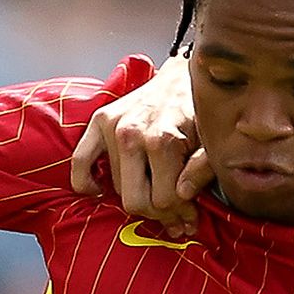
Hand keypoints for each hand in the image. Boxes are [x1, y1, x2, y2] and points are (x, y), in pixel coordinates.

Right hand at [66, 64, 212, 231]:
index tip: (190, 215)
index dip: (180, 214)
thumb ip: (203, 170)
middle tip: (174, 213)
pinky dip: (87, 183)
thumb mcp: (212, 143)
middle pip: (136, 201)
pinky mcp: (98, 121)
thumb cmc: (199, 114)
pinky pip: (80, 163)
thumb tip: (183, 194)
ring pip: (116, 190)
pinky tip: (102, 190)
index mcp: (162, 139)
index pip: (163, 200)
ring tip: (156, 195)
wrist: (182, 78)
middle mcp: (131, 134)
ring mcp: (111, 127)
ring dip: (136, 197)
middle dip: (158, 213)